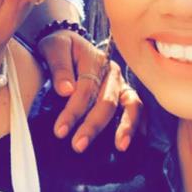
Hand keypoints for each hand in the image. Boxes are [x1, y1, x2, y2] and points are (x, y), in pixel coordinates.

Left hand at [36, 31, 142, 152]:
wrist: (68, 45)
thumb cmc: (61, 48)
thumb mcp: (53, 48)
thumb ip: (59, 66)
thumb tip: (65, 90)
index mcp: (95, 59)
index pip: (86, 89)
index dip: (73, 111)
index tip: (60, 131)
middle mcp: (112, 72)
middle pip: (107, 101)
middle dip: (93, 125)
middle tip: (78, 145)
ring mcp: (120, 83)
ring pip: (130, 104)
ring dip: (125, 126)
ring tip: (120, 146)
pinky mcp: (124, 93)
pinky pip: (137, 108)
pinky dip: (138, 123)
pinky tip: (131, 141)